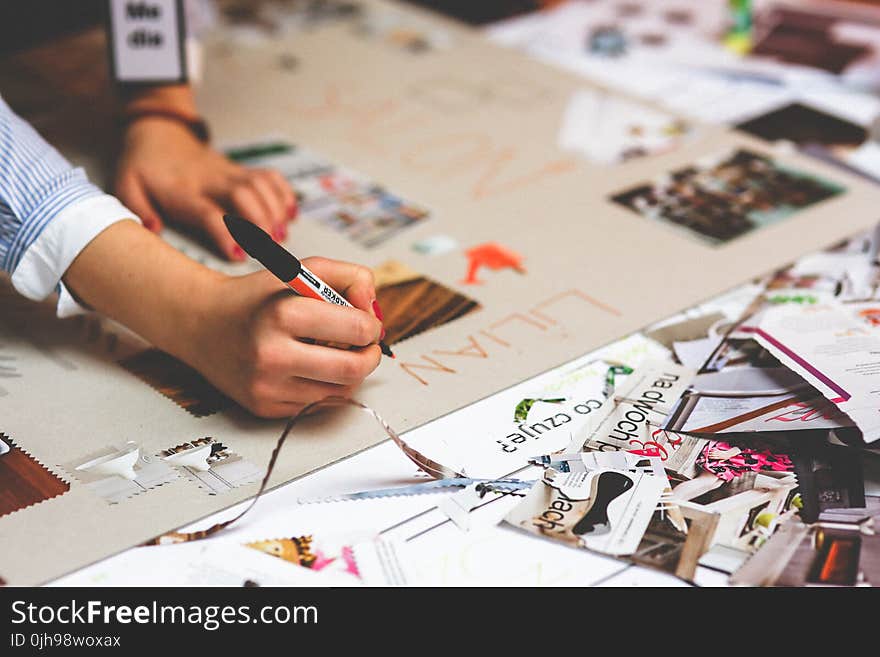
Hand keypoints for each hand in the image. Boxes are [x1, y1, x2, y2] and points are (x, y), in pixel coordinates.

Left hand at [115, 117, 296, 259]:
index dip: (225, 233)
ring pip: (261, 184)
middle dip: (261, 222)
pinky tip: (290, 214)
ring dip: (276, 210)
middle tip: (270, 247)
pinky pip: (270, 176)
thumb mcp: (127, 186)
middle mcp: (210, 179)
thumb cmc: (144, 168)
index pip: (208, 211)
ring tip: (281, 235)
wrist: (159, 133)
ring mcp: (229, 172)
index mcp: (182, 190)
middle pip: (243, 195)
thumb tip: (153, 229)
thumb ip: (137, 209)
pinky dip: (285, 194)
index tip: (238, 254)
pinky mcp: (241, 169)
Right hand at [190, 257, 383, 416]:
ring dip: (349, 373)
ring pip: (339, 392)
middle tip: (366, 345)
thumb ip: (349, 277)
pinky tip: (312, 368)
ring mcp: (267, 386)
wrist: (202, 324)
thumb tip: (375, 311)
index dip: (371, 324)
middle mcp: (272, 354)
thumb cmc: (257, 297)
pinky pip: (317, 405)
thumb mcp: (301, 270)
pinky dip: (325, 387)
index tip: (366, 321)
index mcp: (283, 314)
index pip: (357, 329)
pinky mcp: (264, 408)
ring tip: (335, 352)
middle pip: (353, 369)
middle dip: (370, 356)